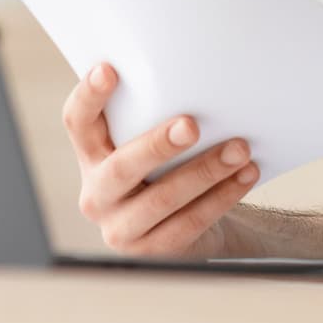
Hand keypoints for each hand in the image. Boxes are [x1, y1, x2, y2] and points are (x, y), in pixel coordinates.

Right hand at [62, 62, 260, 257]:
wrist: (186, 228)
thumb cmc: (167, 170)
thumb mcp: (151, 145)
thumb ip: (155, 118)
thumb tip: (198, 79)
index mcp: (90, 156)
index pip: (77, 122)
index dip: (88, 96)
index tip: (109, 70)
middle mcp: (97, 194)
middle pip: (121, 167)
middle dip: (158, 145)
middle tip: (191, 125)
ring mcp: (120, 228)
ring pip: (163, 198)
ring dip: (206, 171)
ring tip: (239, 149)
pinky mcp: (151, 252)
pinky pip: (190, 222)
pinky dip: (222, 196)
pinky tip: (245, 175)